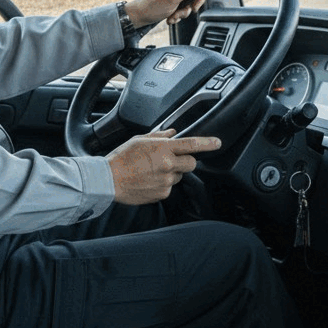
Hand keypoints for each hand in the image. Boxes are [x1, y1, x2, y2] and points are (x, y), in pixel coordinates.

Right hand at [106, 129, 220, 204]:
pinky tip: (149, 180)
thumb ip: (159, 136)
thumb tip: (172, 133)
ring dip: (172, 172)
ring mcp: (166, 181)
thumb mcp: (139, 140)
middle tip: (171, 159)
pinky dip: (163, 183)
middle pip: (191, 163)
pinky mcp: (162, 193)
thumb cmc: (121, 158)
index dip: (208, 143)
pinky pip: (169, 187)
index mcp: (163, 149)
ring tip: (152, 170)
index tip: (217, 142)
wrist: (109, 180)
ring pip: (179, 175)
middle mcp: (167, 165)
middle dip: (186, 160)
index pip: (192, 145)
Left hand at [124, 0, 205, 27]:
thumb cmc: (152, 6)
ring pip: (187, 0)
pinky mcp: (170, 0)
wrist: (138, 17)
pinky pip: (181, 6)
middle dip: (192, 2)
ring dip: (184, 10)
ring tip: (175, 16)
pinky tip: (171, 18)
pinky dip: (178, 13)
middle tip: (191, 9)